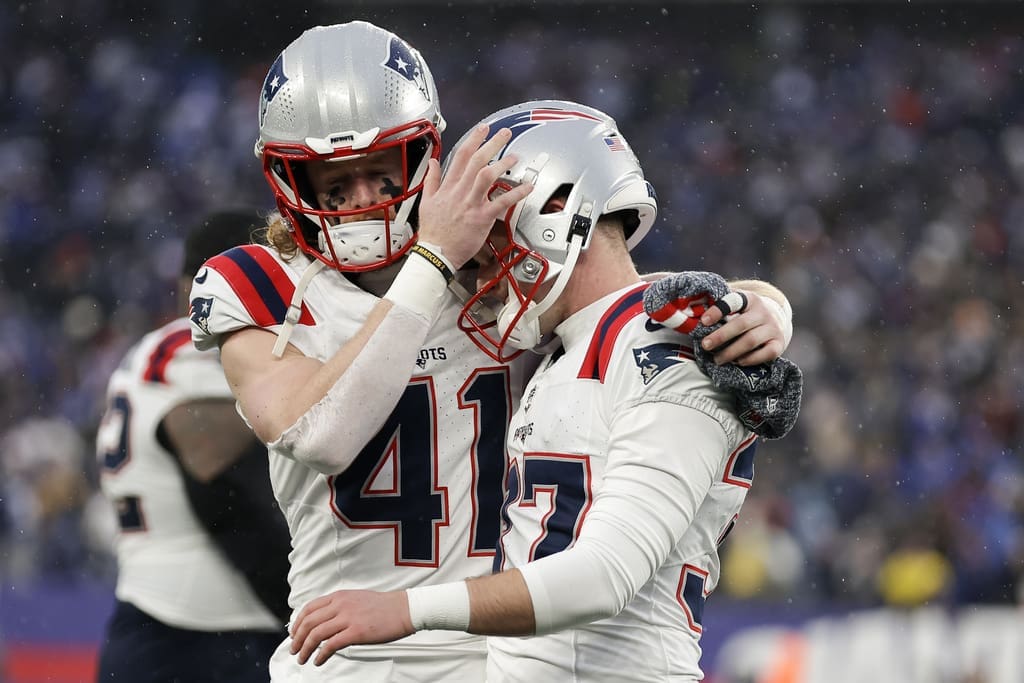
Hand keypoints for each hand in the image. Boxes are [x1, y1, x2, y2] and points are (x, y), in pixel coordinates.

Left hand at [289, 589, 412, 665]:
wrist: (403, 609)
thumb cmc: (383, 606)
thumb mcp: (356, 599)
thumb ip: (340, 606)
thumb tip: (326, 621)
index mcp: (340, 596)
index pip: (309, 608)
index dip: (297, 623)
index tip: (294, 634)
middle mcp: (341, 605)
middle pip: (309, 622)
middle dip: (297, 638)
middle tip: (294, 649)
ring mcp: (348, 618)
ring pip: (316, 634)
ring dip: (305, 649)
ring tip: (302, 658)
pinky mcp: (356, 632)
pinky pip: (331, 645)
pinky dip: (320, 655)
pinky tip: (318, 661)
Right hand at [417, 124, 532, 268]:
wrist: (435, 253)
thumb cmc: (433, 232)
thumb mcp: (426, 201)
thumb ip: (431, 180)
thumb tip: (432, 162)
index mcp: (448, 186)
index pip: (461, 156)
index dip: (473, 140)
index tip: (483, 129)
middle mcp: (460, 191)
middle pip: (477, 161)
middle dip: (491, 144)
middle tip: (504, 133)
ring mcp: (471, 204)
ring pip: (487, 176)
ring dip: (502, 164)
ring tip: (515, 157)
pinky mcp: (481, 218)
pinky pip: (501, 202)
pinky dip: (516, 193)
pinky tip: (527, 187)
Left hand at [698, 290, 789, 365]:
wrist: (775, 320)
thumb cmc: (744, 314)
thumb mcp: (735, 306)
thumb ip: (717, 307)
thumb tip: (690, 313)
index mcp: (749, 299)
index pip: (733, 301)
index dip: (718, 310)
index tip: (703, 322)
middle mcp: (763, 312)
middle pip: (741, 324)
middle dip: (721, 336)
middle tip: (705, 346)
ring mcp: (773, 328)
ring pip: (750, 341)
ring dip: (731, 352)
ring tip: (717, 359)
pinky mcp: (779, 343)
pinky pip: (765, 354)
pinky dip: (750, 359)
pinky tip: (737, 362)